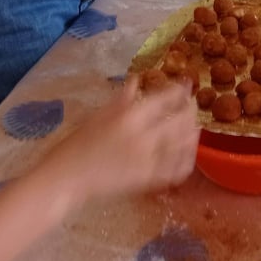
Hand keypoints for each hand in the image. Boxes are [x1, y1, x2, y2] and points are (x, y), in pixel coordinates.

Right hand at [39, 75, 198, 206]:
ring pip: (184, 144)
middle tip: (192, 103)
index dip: (180, 90)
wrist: (66, 178)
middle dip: (191, 108)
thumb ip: (122, 98)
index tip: (186, 84)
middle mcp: (144, 137)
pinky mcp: (149, 180)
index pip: (165, 98)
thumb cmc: (77, 144)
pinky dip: (187, 159)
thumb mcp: (98, 114)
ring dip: (193, 132)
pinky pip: (177, 169)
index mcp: (129, 117)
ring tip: (194, 125)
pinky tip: (187, 152)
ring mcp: (149, 160)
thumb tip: (137, 79)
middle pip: (181, 119)